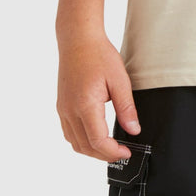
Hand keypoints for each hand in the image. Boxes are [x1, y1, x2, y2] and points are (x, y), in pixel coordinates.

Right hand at [56, 33, 141, 161]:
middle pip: (85, 147)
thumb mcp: (120, 80)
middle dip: (104, 155)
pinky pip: (69, 133)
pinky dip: (82, 141)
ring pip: (75, 143)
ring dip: (92, 150)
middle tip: (122, 152)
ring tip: (110, 146)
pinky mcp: (61, 106)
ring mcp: (63, 109)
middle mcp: (70, 111)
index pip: (98, 141)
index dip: (113, 152)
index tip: (127, 152)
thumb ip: (126, 108)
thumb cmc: (99, 55)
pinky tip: (95, 135)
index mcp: (85, 105)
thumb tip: (134, 130)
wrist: (78, 40)